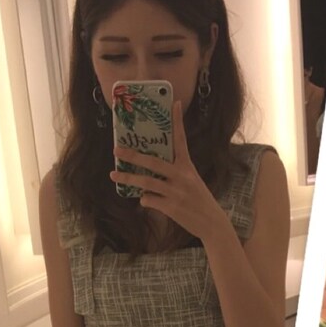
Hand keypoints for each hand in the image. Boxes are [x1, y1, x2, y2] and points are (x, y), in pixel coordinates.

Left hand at [109, 101, 227, 241]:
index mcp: (187, 167)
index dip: (177, 122)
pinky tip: (145, 200)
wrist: (212, 223)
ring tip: (113, 176)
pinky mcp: (172, 207)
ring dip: (128, 179)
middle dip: (133, 156)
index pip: (181, 140)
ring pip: (147, 183)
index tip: (175, 103)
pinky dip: (144, 200)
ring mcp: (176, 192)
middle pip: (153, 162)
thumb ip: (174, 174)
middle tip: (116, 150)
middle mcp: (182, 177)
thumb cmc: (199, 200)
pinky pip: (150, 200)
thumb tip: (151, 173)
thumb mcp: (191, 182)